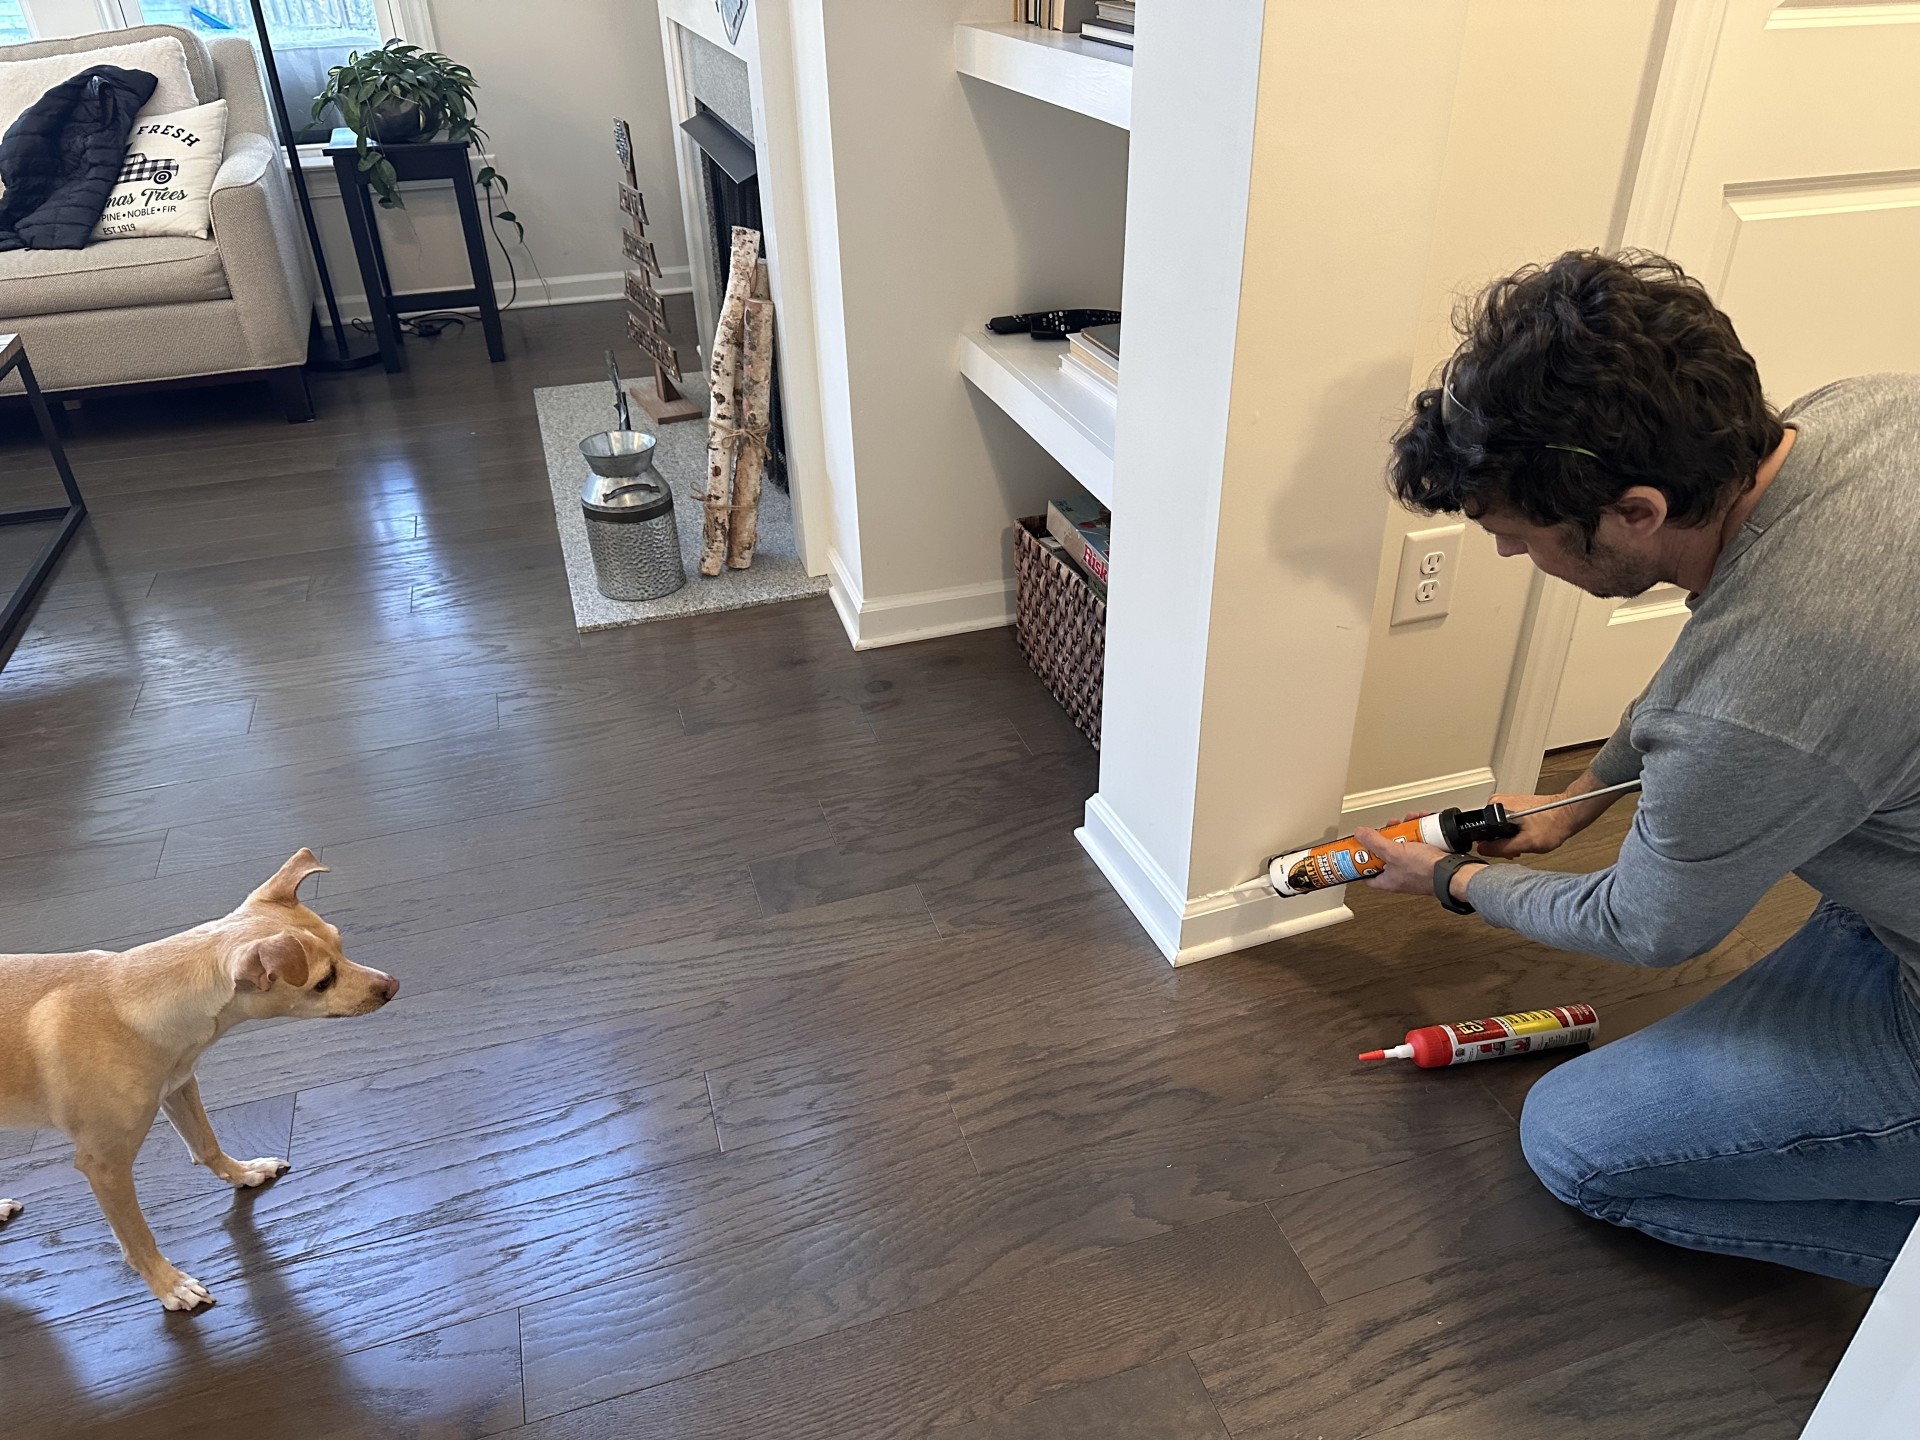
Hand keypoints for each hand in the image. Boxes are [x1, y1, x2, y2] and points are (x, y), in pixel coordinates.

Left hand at [1352, 826, 1451, 896]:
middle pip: (1386, 854)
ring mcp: (1414, 868)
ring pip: (1404, 846)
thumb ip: (1375, 843)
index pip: (1367, 874)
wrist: (1453, 872)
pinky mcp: (1428, 861)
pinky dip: (1420, 832)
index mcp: (1388, 880)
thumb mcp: (1394, 853)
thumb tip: (1360, 834)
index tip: (1359, 848)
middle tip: (1389, 828)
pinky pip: (1419, 844)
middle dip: (1388, 837)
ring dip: (1405, 831)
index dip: (1361, 861)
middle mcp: (1400, 876)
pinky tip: (1422, 823)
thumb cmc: (1425, 871)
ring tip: (1408, 821)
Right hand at [1475, 792, 1596, 857]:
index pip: (1480, 832)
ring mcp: (1505, 802)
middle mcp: (1497, 801)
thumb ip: (1501, 848)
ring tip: (1524, 840)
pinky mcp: (1513, 805)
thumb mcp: (1525, 843)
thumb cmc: (1553, 823)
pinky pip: (1504, 823)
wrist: (1568, 813)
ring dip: (1508, 838)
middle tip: (1518, 847)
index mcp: (1496, 806)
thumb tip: (1483, 850)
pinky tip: (1525, 834)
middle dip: (1500, 843)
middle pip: (1488, 830)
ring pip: (1496, 828)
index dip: (1491, 846)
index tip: (1506, 850)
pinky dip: (1513, 832)